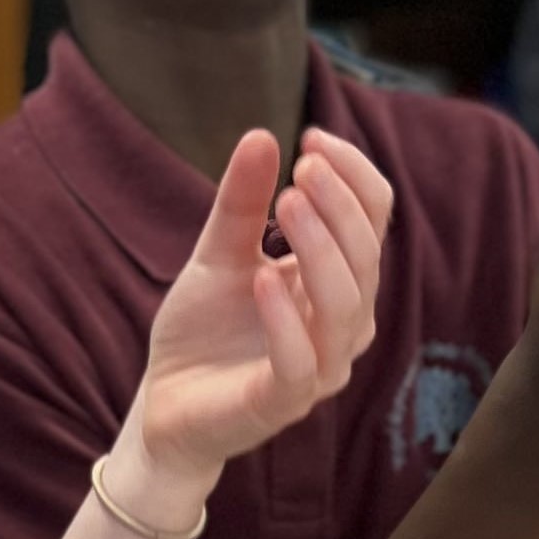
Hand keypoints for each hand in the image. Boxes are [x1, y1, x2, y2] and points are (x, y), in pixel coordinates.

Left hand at [126, 126, 392, 511]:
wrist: (165, 404)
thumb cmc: (204, 331)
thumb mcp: (217, 255)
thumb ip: (240, 204)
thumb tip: (262, 134)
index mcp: (338, 283)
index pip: (373, 222)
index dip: (354, 177)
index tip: (311, 137)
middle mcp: (342, 326)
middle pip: (366, 259)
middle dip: (339, 207)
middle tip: (302, 167)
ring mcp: (319, 369)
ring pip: (345, 307)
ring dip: (320, 251)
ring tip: (288, 203)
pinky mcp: (282, 404)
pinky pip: (301, 362)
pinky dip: (286, 319)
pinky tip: (263, 278)